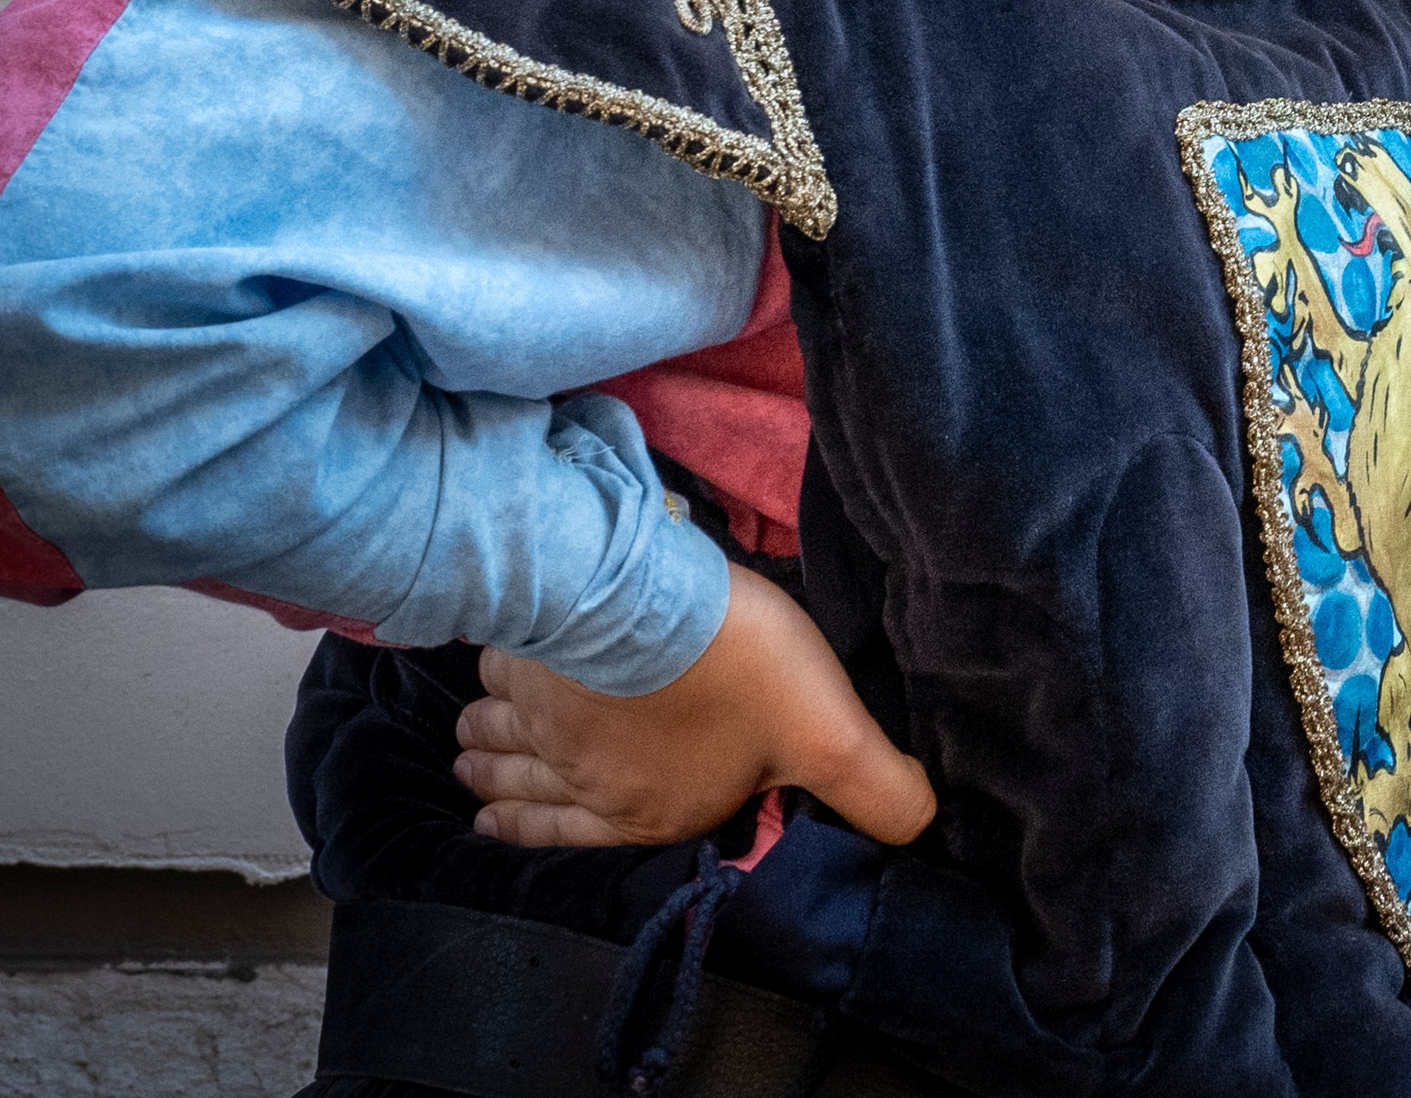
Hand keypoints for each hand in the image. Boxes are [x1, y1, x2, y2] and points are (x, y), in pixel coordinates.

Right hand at [455, 561, 938, 849]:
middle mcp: (582, 773)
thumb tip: (921, 828)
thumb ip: (874, 787)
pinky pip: (499, 675)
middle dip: (499, 790)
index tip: (494, 830)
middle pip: (526, 788)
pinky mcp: (529, 652)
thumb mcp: (828, 734)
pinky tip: (484, 672)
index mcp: (644, 808)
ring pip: (504, 736)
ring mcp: (545, 713)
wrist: (648, 597)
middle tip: (469, 779)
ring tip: (464, 744)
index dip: (537, 837)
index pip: (578, 838)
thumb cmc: (739, 669)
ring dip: (484, 744)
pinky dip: (487, 681)